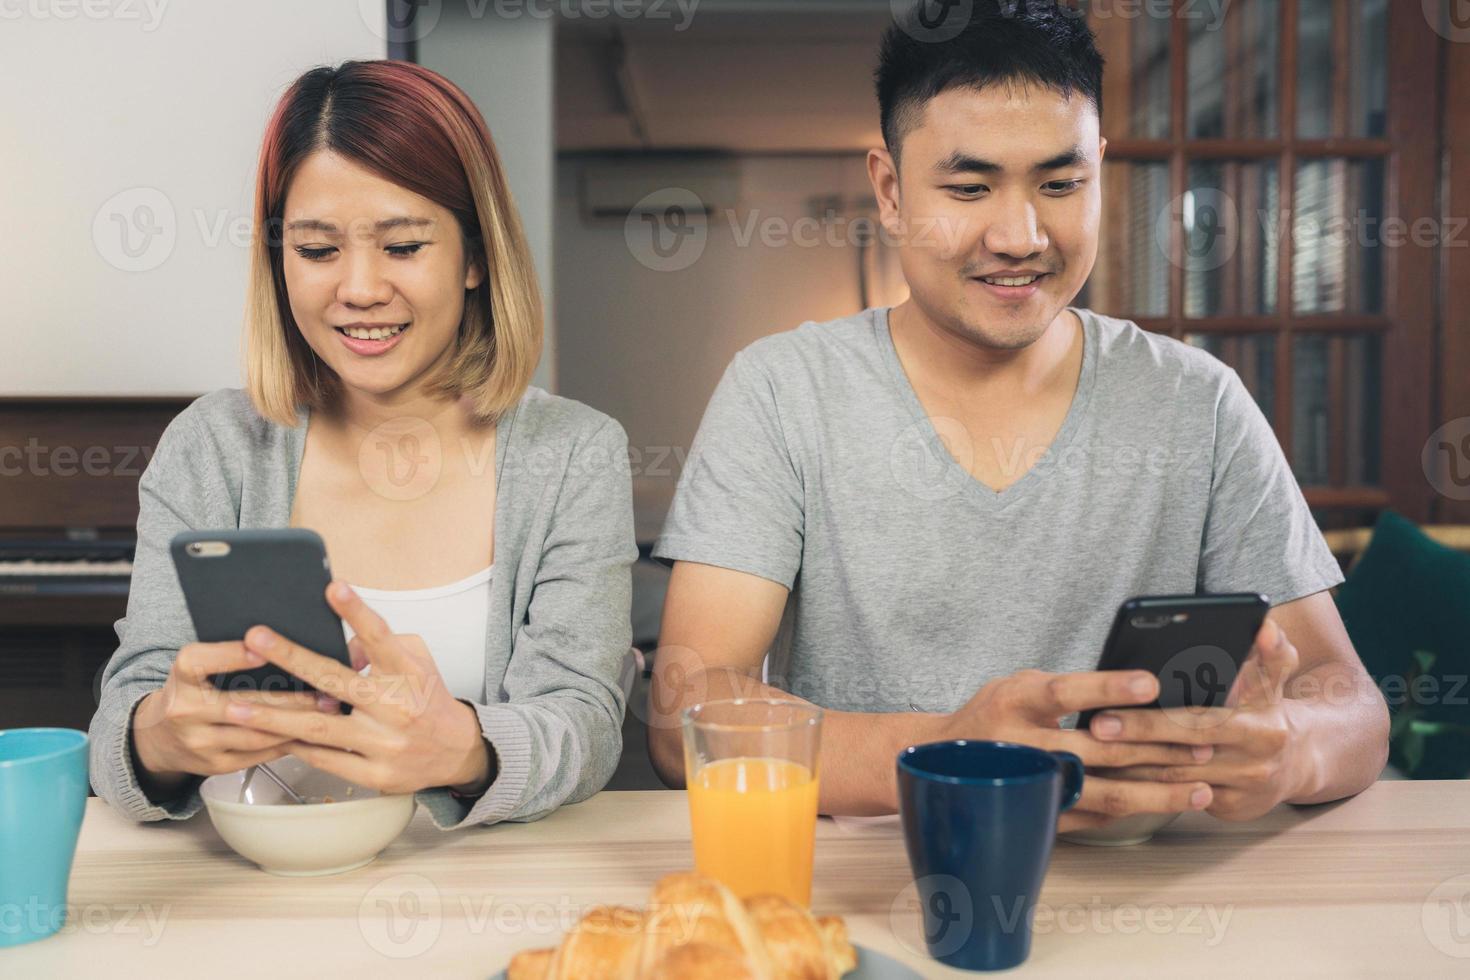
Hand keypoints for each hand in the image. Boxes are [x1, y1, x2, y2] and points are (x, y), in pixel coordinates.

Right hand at [131, 640, 334, 791]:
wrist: (159, 736)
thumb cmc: (192, 691)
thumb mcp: (198, 666)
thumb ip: (230, 655)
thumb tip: (283, 645)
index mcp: (182, 676)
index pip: (201, 662)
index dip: (232, 655)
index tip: (263, 648)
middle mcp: (186, 710)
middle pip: (243, 704)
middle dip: (291, 698)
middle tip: (326, 689)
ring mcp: (200, 741)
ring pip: (257, 734)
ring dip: (297, 724)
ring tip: (328, 712)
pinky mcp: (215, 765)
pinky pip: (259, 754)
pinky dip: (287, 742)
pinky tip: (310, 733)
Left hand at [224, 581, 493, 795]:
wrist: (457, 753)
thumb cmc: (428, 700)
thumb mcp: (417, 663)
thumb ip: (380, 648)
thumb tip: (340, 643)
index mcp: (409, 674)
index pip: (381, 637)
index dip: (356, 612)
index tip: (334, 588)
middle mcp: (396, 707)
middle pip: (336, 680)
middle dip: (292, 658)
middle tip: (256, 639)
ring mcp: (384, 743)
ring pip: (319, 727)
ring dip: (274, 716)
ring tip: (237, 705)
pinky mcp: (375, 774)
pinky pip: (325, 759)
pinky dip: (295, 746)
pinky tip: (266, 737)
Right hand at [931, 668, 1215, 832]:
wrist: (944, 764)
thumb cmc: (996, 713)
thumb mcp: (1019, 685)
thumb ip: (1067, 688)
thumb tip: (1140, 690)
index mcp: (1013, 701)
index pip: (1065, 691)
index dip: (1108, 688)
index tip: (1152, 682)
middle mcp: (1020, 745)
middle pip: (1098, 749)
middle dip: (1156, 747)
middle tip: (1202, 743)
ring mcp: (1031, 787)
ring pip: (1104, 794)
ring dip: (1158, 791)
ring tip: (1200, 788)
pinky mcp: (1039, 815)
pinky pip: (1095, 816)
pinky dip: (1135, 810)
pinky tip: (1166, 803)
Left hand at [1086, 618, 1305, 821]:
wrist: (1296, 765)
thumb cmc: (1266, 711)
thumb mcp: (1274, 680)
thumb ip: (1269, 652)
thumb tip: (1265, 626)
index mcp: (1262, 725)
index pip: (1202, 719)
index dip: (1156, 717)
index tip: (1119, 706)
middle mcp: (1254, 760)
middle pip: (1183, 748)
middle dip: (1138, 734)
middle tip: (1096, 725)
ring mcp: (1240, 789)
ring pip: (1175, 777)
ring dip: (1131, 765)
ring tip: (1090, 749)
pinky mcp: (1228, 809)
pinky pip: (1176, 797)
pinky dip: (1142, 785)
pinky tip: (1110, 773)